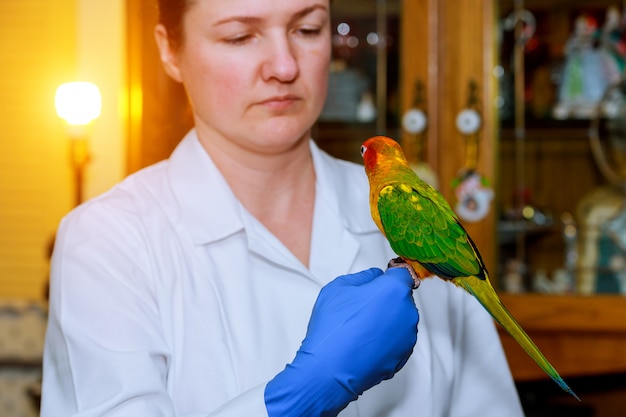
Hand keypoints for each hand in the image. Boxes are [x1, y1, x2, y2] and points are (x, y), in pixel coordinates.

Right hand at [265, 267, 418, 416]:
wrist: (330, 369)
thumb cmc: (334, 328)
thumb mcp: (339, 287)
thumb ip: (363, 276)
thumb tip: (373, 277)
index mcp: (394, 290)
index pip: (402, 273)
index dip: (390, 276)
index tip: (382, 280)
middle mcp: (407, 313)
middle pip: (400, 298)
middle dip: (385, 299)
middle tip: (361, 307)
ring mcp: (407, 337)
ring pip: (399, 320)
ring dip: (385, 320)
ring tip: (360, 327)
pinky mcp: (402, 357)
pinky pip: (395, 341)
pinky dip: (384, 340)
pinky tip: (363, 342)